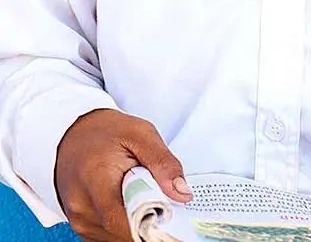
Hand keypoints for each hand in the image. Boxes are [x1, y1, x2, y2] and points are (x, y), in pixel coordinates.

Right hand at [55, 107, 192, 241]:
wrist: (73, 135)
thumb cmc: (106, 133)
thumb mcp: (140, 134)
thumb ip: (163, 163)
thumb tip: (183, 194)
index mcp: (95, 179)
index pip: (122, 221)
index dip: (149, 225)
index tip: (168, 218)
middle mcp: (82, 206)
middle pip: (123, 232)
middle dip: (146, 221)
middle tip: (157, 199)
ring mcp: (79, 220)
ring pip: (118, 237)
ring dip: (135, 223)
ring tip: (136, 195)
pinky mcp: (81, 228)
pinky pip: (109, 237)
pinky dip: (124, 225)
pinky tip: (126, 204)